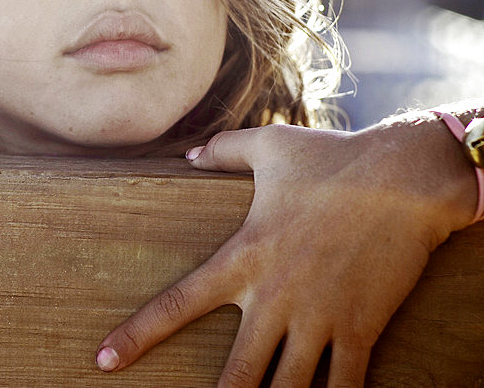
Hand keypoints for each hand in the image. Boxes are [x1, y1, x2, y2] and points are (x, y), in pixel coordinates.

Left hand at [97, 121, 477, 386]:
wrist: (404, 176)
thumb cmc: (332, 157)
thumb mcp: (269, 145)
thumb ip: (222, 150)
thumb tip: (188, 152)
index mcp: (242, 257)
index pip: (177, 303)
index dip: (138, 336)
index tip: (105, 360)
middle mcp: (274, 296)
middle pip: (235, 372)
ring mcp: (317, 317)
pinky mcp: (359, 328)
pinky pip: (344, 386)